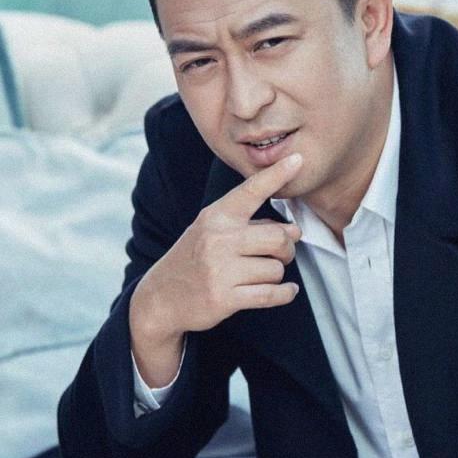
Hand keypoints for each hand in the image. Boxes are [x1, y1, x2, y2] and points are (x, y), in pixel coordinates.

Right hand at [129, 152, 302, 385]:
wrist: (160, 297)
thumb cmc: (194, 259)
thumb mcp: (212, 231)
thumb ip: (252, 225)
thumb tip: (295, 230)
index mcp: (217, 216)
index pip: (251, 190)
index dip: (277, 174)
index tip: (297, 159)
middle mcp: (218, 239)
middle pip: (278, 238)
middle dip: (288, 248)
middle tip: (283, 254)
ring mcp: (220, 270)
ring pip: (276, 269)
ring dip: (276, 274)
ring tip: (262, 275)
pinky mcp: (225, 298)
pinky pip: (271, 294)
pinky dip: (285, 293)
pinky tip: (287, 290)